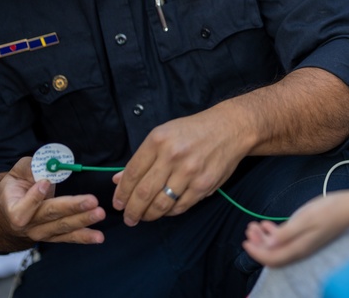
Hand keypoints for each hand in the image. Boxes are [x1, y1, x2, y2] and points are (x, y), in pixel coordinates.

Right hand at [0, 157, 105, 244]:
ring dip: (83, 220)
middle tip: (92, 201)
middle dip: (73, 207)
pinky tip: (98, 237)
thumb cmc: (18, 185)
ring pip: (63, 227)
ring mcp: (41, 233)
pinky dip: (85, 236)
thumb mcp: (19, 172)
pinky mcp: (54, 236)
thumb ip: (32, 167)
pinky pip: (69, 237)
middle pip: (50, 215)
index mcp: (13, 208)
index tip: (45, 182)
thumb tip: (49, 165)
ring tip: (99, 214)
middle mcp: (27, 225)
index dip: (33, 197)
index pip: (22, 209)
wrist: (14, 208)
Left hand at [111, 109, 246, 225]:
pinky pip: (180, 207)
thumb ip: (142, 158)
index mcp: (158, 140)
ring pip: (161, 204)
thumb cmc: (194, 131)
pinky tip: (165, 210)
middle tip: (129, 218)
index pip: (132, 173)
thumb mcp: (164, 134)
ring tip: (145, 217)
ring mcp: (189, 171)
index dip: (121, 193)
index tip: (118, 204)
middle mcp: (172, 155)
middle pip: (144, 193)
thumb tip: (118, 180)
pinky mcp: (204, 185)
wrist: (230, 128)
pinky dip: (169, 212)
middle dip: (132, 211)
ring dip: (149, 215)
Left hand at [242, 190, 348, 265]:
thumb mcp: (307, 218)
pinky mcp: (306, 234)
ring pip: (278, 246)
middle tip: (248, 230)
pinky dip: (274, 233)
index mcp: (299, 248)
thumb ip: (287, 232)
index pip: (273, 258)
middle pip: (273, 254)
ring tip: (254, 225)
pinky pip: (285, 239)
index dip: (257, 252)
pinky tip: (267, 224)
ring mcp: (303, 242)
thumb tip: (270, 244)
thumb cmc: (330, 210)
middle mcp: (300, 249)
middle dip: (258, 244)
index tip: (245, 242)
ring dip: (264, 238)